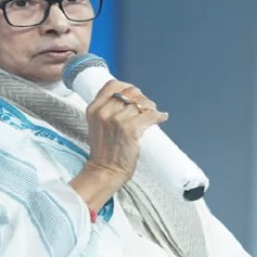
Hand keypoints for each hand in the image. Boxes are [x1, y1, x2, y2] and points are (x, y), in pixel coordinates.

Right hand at [69, 80, 167, 210]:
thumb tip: (128, 101)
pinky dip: (158, 116)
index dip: (127, 87)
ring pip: (141, 104)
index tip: (135, 93)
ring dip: (151, 107)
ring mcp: (117, 120)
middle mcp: (104, 112)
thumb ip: (106, 111)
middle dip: (141, 98)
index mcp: (94, 109)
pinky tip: (162, 117)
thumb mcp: (97, 125)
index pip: (112, 85)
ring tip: (154, 114)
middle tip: (147, 107)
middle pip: (129, 93)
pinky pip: (149, 116)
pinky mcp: (130, 130)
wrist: (104, 171)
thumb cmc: (103, 151)